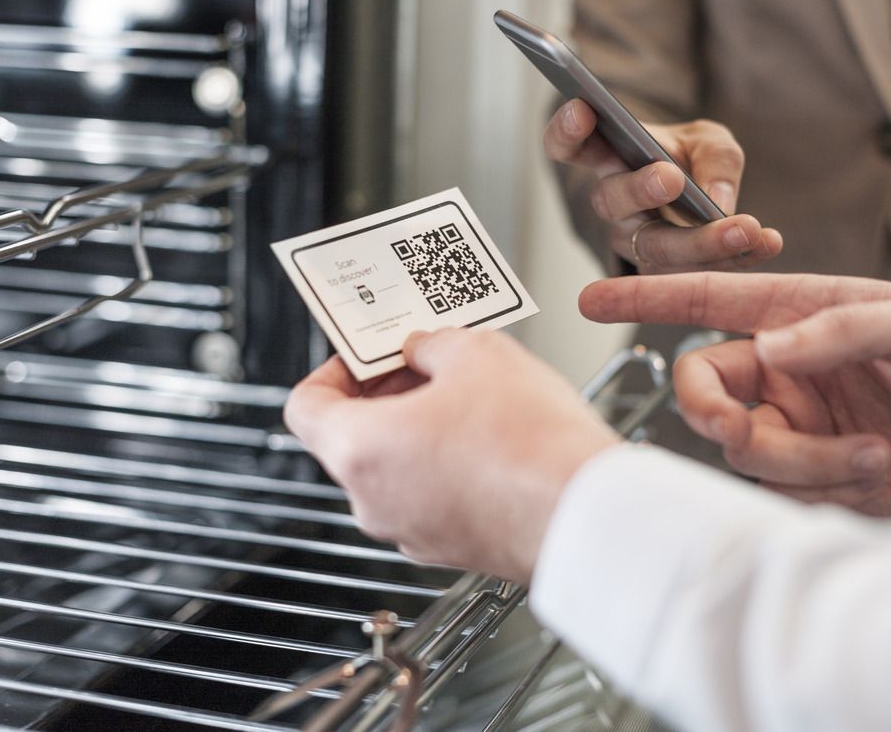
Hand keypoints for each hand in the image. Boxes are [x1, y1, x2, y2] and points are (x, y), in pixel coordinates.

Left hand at [285, 330, 619, 582]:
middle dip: (387, 393)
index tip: (367, 355)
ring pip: (394, 468)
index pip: (304, 407)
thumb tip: (423, 347)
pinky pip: (429, 495)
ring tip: (470, 394)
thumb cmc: (530, 445)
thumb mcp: (477, 353)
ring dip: (419, 427)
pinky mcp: (450, 547)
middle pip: (352, 437)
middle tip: (426, 361)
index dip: (333, 370)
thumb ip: (432, 343)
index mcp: (359, 450)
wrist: (586, 516)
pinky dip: (446, 464)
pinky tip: (492, 436)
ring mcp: (411, 531)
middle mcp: (373, 501)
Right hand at [544, 99, 782, 272]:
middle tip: (670, 178)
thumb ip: (714, 156)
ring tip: (745, 228)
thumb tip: (717, 201)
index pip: (569, 145)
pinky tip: (770, 242)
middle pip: (612, 200)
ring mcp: (634, 243)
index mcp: (608, 157)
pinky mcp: (665, 275)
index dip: (567, 131)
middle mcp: (612, 202)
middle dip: (640, 189)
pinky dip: (739, 256)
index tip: (582, 109)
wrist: (701, 201)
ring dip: (701, 241)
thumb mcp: (707, 140)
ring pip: (655, 248)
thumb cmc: (690, 159)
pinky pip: (695, 273)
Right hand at [580, 273, 890, 540]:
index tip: (590, 297)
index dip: (645, 297)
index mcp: (799, 315)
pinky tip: (876, 474)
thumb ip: (840, 327)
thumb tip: (767, 350)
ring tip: (874, 454)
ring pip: (744, 451)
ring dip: (803, 460)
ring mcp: (794, 425)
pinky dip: (823, 488)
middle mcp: (784, 370)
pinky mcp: (810, 478)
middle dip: (713, 414)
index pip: (707, 300)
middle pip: (703, 390)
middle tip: (743, 430)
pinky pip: (778, 490)